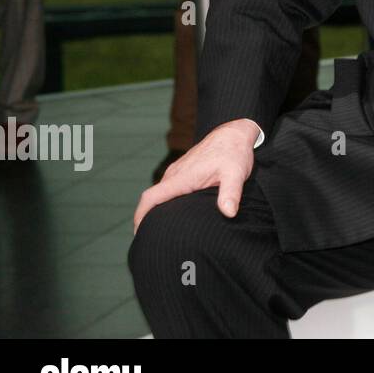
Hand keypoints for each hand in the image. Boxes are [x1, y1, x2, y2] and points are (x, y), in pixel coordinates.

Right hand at [132, 119, 259, 232]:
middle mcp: (175, 173)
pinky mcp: (185, 169)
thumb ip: (231, 193)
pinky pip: (170, 187)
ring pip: (161, 192)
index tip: (138, 232)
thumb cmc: (234, 152)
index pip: (151, 197)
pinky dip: (167, 200)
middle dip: (146, 218)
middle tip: (149, 239)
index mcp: (182, 177)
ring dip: (157, 208)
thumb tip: (229, 213)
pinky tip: (176, 211)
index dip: (141, 216)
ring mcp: (179, 170)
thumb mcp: (236, 173)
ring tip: (160, 230)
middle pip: (153, 198)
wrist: (235, 132)